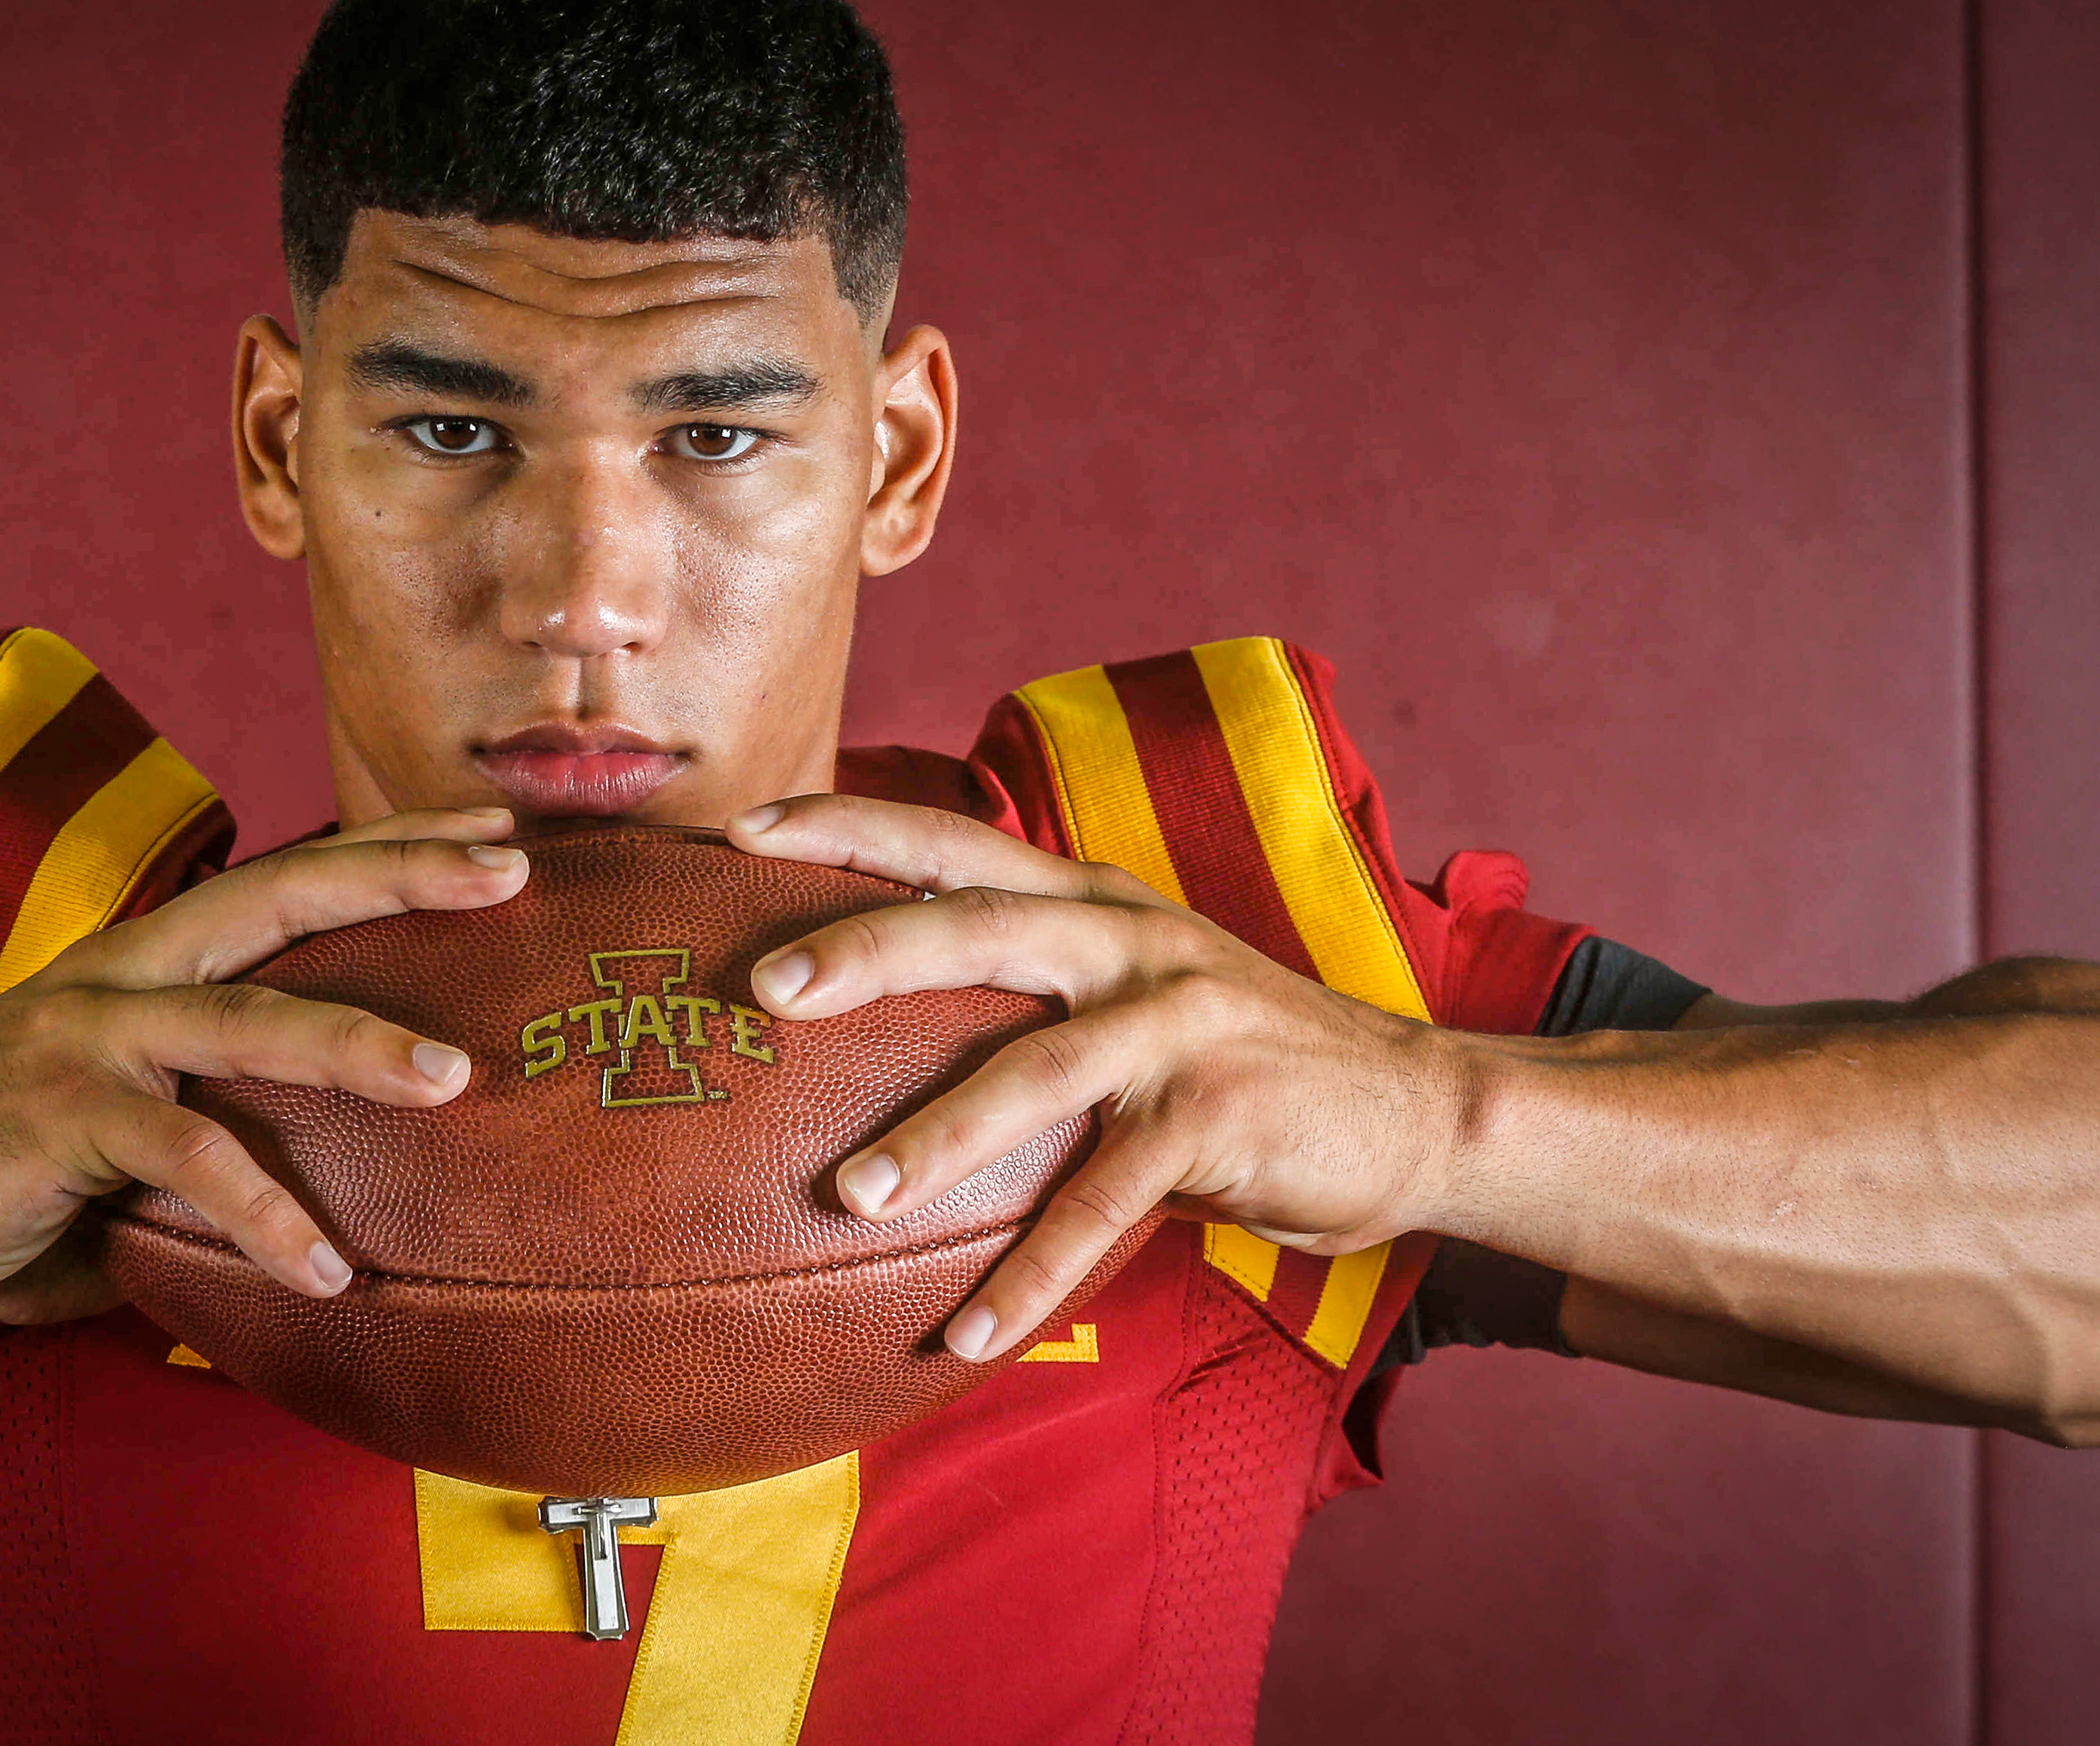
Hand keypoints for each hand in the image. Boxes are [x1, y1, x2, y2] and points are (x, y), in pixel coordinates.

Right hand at [0, 809, 529, 1324]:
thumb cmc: (7, 1178)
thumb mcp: (132, 1140)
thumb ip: (225, 1140)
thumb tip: (352, 1191)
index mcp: (149, 964)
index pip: (284, 882)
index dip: (387, 852)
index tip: (492, 837)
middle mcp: (124, 975)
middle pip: (278, 898)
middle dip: (398, 877)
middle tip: (509, 875)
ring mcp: (87, 1036)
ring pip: (244, 1020)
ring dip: (354, 1044)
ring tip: (451, 1080)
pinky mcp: (57, 1116)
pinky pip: (183, 1155)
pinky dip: (260, 1211)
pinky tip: (324, 1270)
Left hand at [728, 795, 1466, 1360]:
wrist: (1415, 1108)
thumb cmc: (1238, 1060)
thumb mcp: (1130, 994)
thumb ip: (1027, 991)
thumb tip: (874, 1027)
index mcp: (1093, 899)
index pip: (954, 841)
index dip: (851, 826)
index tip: (746, 831)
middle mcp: (1130, 941)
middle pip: (979, 923)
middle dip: (868, 946)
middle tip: (766, 984)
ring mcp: (1179, 1022)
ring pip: (1037, 1068)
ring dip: (939, 1136)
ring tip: (849, 1196)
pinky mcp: (1221, 1114)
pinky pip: (1106, 1201)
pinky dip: (1034, 1275)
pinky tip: (966, 1335)